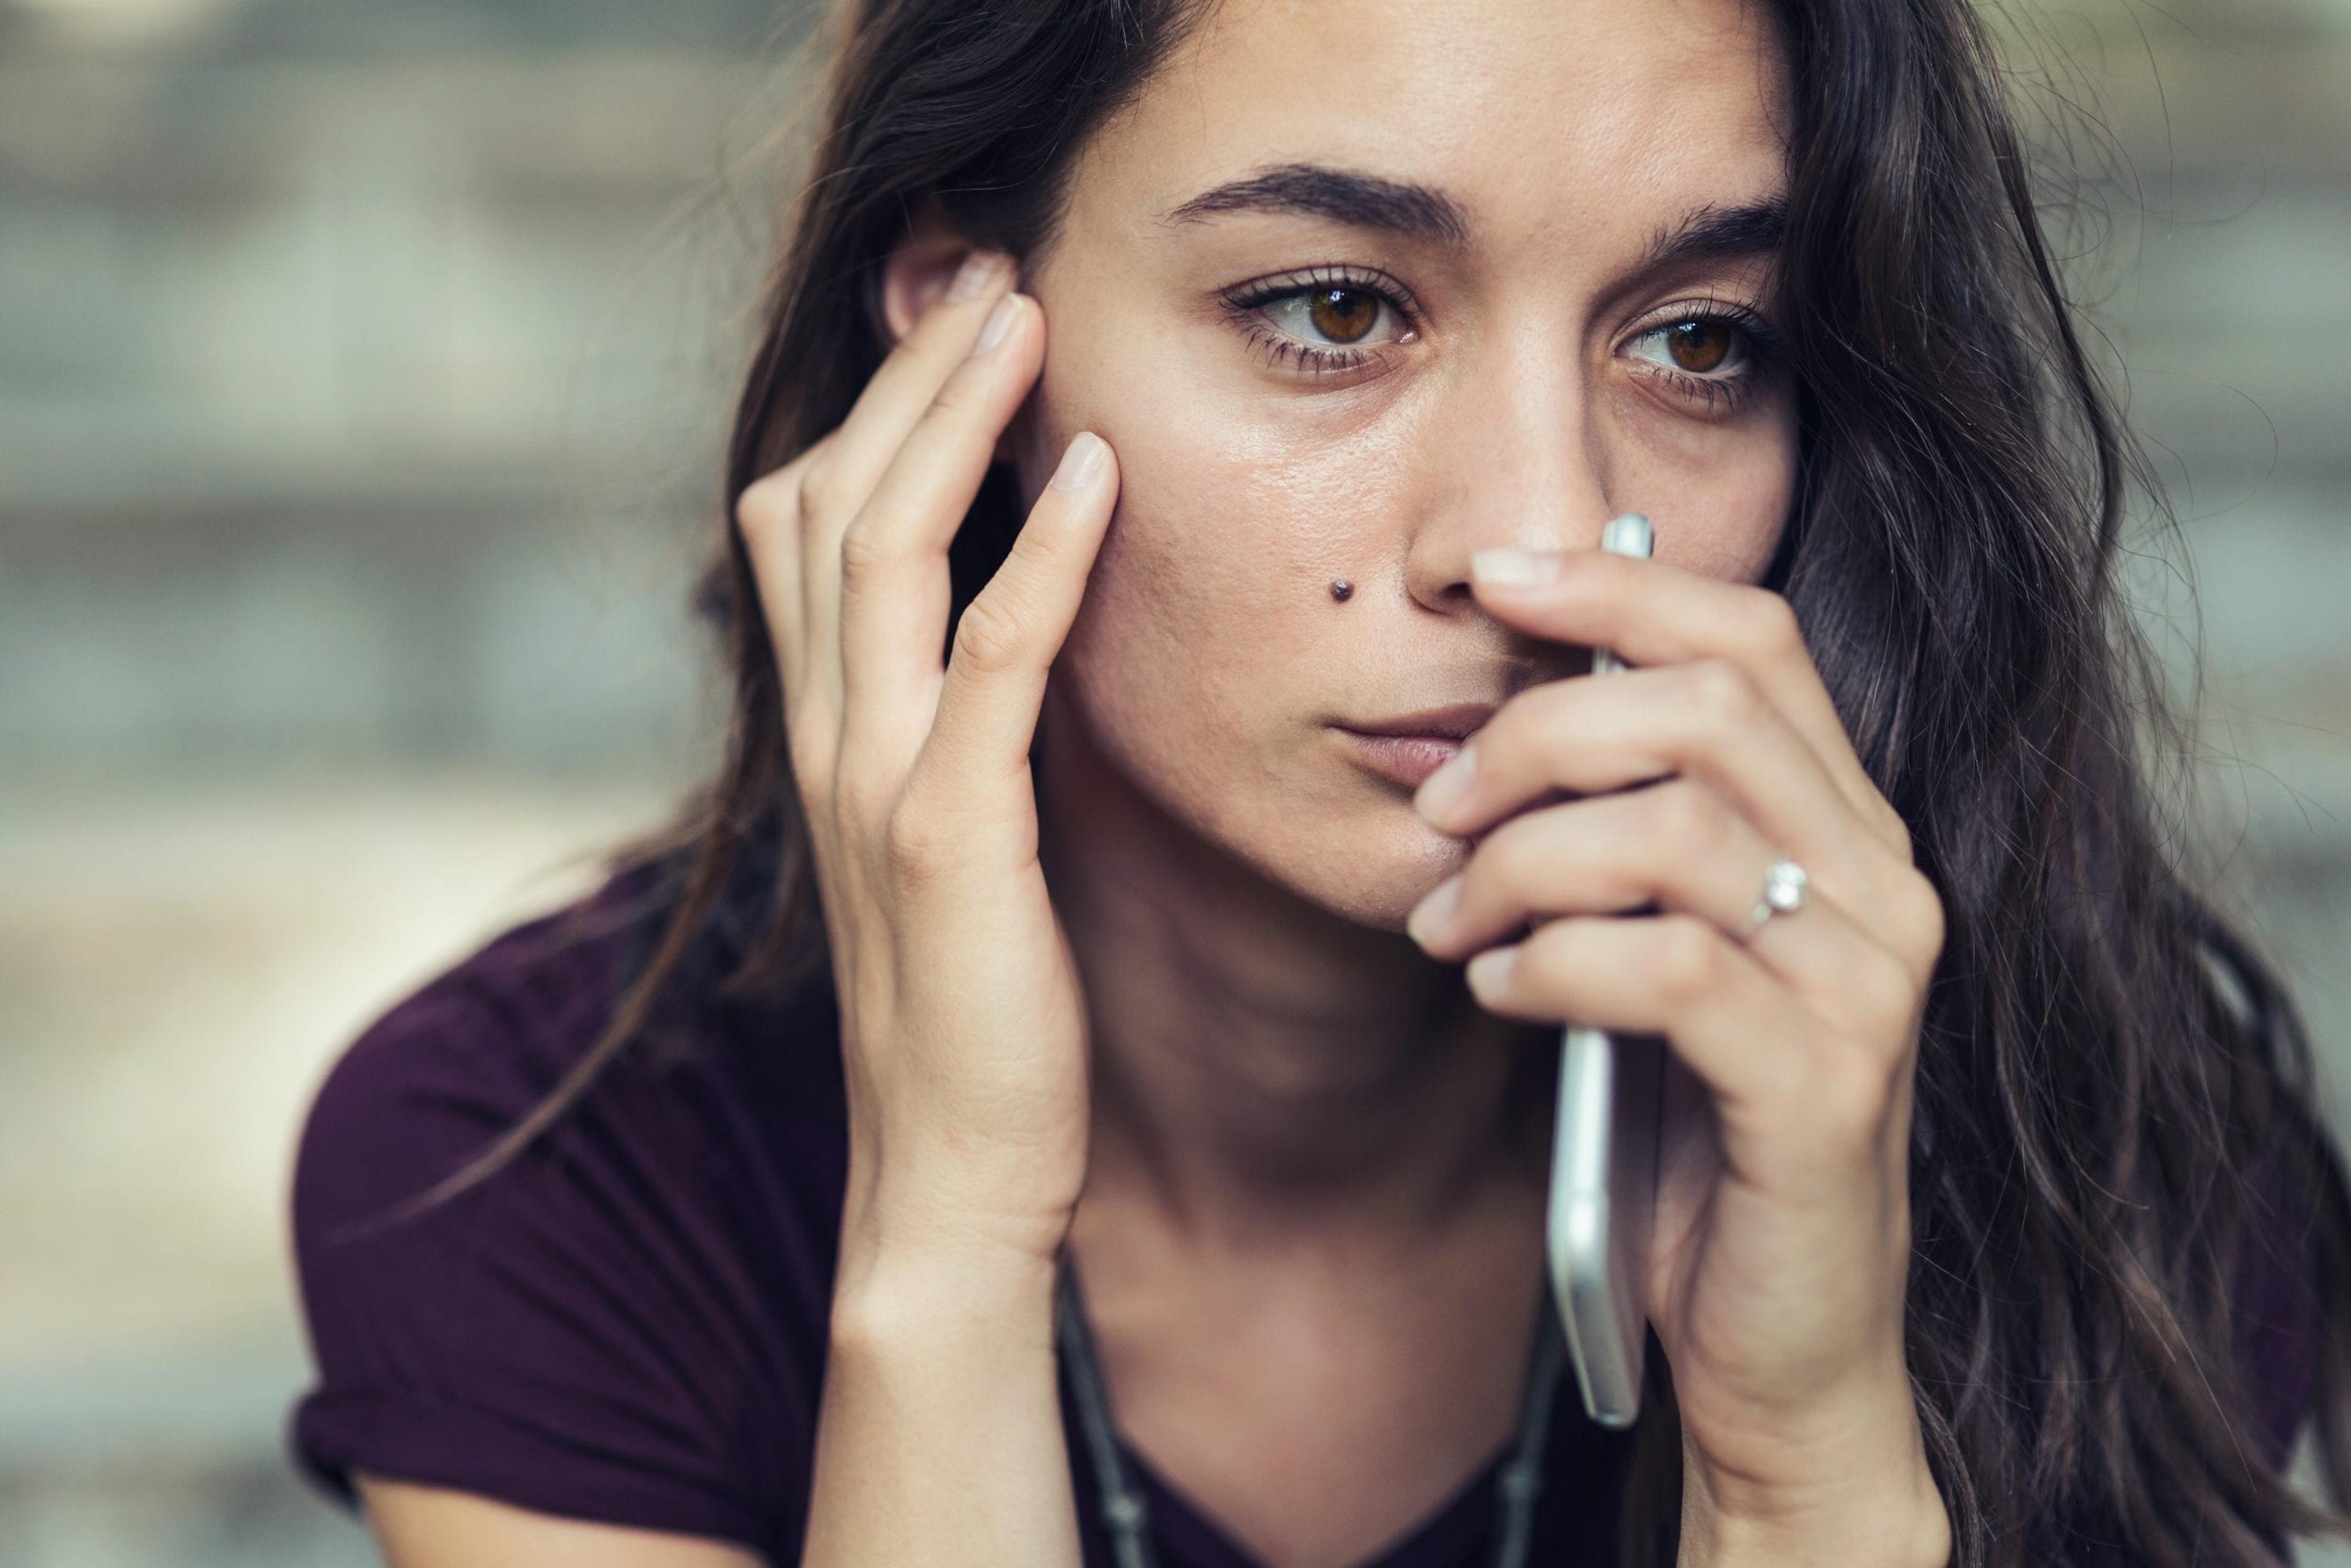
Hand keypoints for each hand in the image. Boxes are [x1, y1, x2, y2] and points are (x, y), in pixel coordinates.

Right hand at [735, 251, 1117, 1276]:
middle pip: (829, 502)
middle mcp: (829, 739)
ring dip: (954, 419)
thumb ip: (954, 728)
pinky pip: (989, 662)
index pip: (808, 529)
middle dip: (903, 377)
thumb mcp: (946, 842)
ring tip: (1021, 316)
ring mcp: (876, 784)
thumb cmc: (973, 1010)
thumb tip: (1015, 624)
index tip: (944, 326)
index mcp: (828, 735)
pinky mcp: (947, 839)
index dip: (867, 413)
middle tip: (985, 273)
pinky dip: (1041, 556)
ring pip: (885, 550)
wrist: (952, 1177)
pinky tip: (1095, 472)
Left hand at [1404, 545, 1951, 1564]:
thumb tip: (1492, 720)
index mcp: (1843, 830)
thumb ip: (1620, 837)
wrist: (1781, 1343)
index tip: (1488, 577)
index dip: (1616, 589)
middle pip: (1703, 709)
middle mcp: (1880, 884)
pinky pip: (1664, 968)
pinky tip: (1495, 990)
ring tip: (1448, 924)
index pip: (1753, 640)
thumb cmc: (1698, 1134)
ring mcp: (1865, 986)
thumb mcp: (1657, 954)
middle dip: (1536, 736)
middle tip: (1438, 810)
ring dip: (1518, 862)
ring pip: (1672, 830)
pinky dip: (1551, 960)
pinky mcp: (1825, 1087)